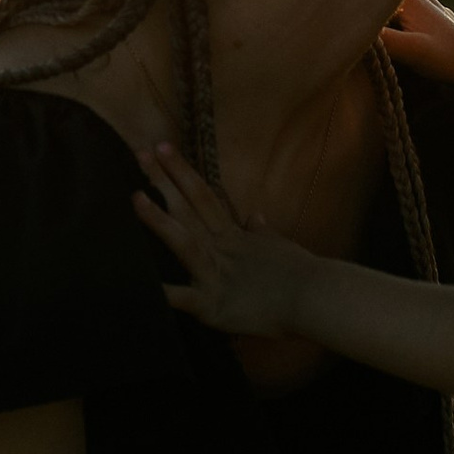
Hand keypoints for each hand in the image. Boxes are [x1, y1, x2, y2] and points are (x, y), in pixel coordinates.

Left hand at [133, 144, 319, 340]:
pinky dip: (164, 294)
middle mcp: (221, 249)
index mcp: (234, 236)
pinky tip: (143, 285)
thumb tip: (255, 217)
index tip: (163, 148)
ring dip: (159, 220)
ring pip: (184, 242)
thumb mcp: (278, 247)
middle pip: (189, 209)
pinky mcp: (214, 305)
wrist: (316, 299)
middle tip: (142, 153)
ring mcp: (216, 275)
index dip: (182, 172)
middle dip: (164, 181)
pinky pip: (185, 299)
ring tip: (136, 197)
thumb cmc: (301, 275)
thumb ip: (261, 233)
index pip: (203, 196)